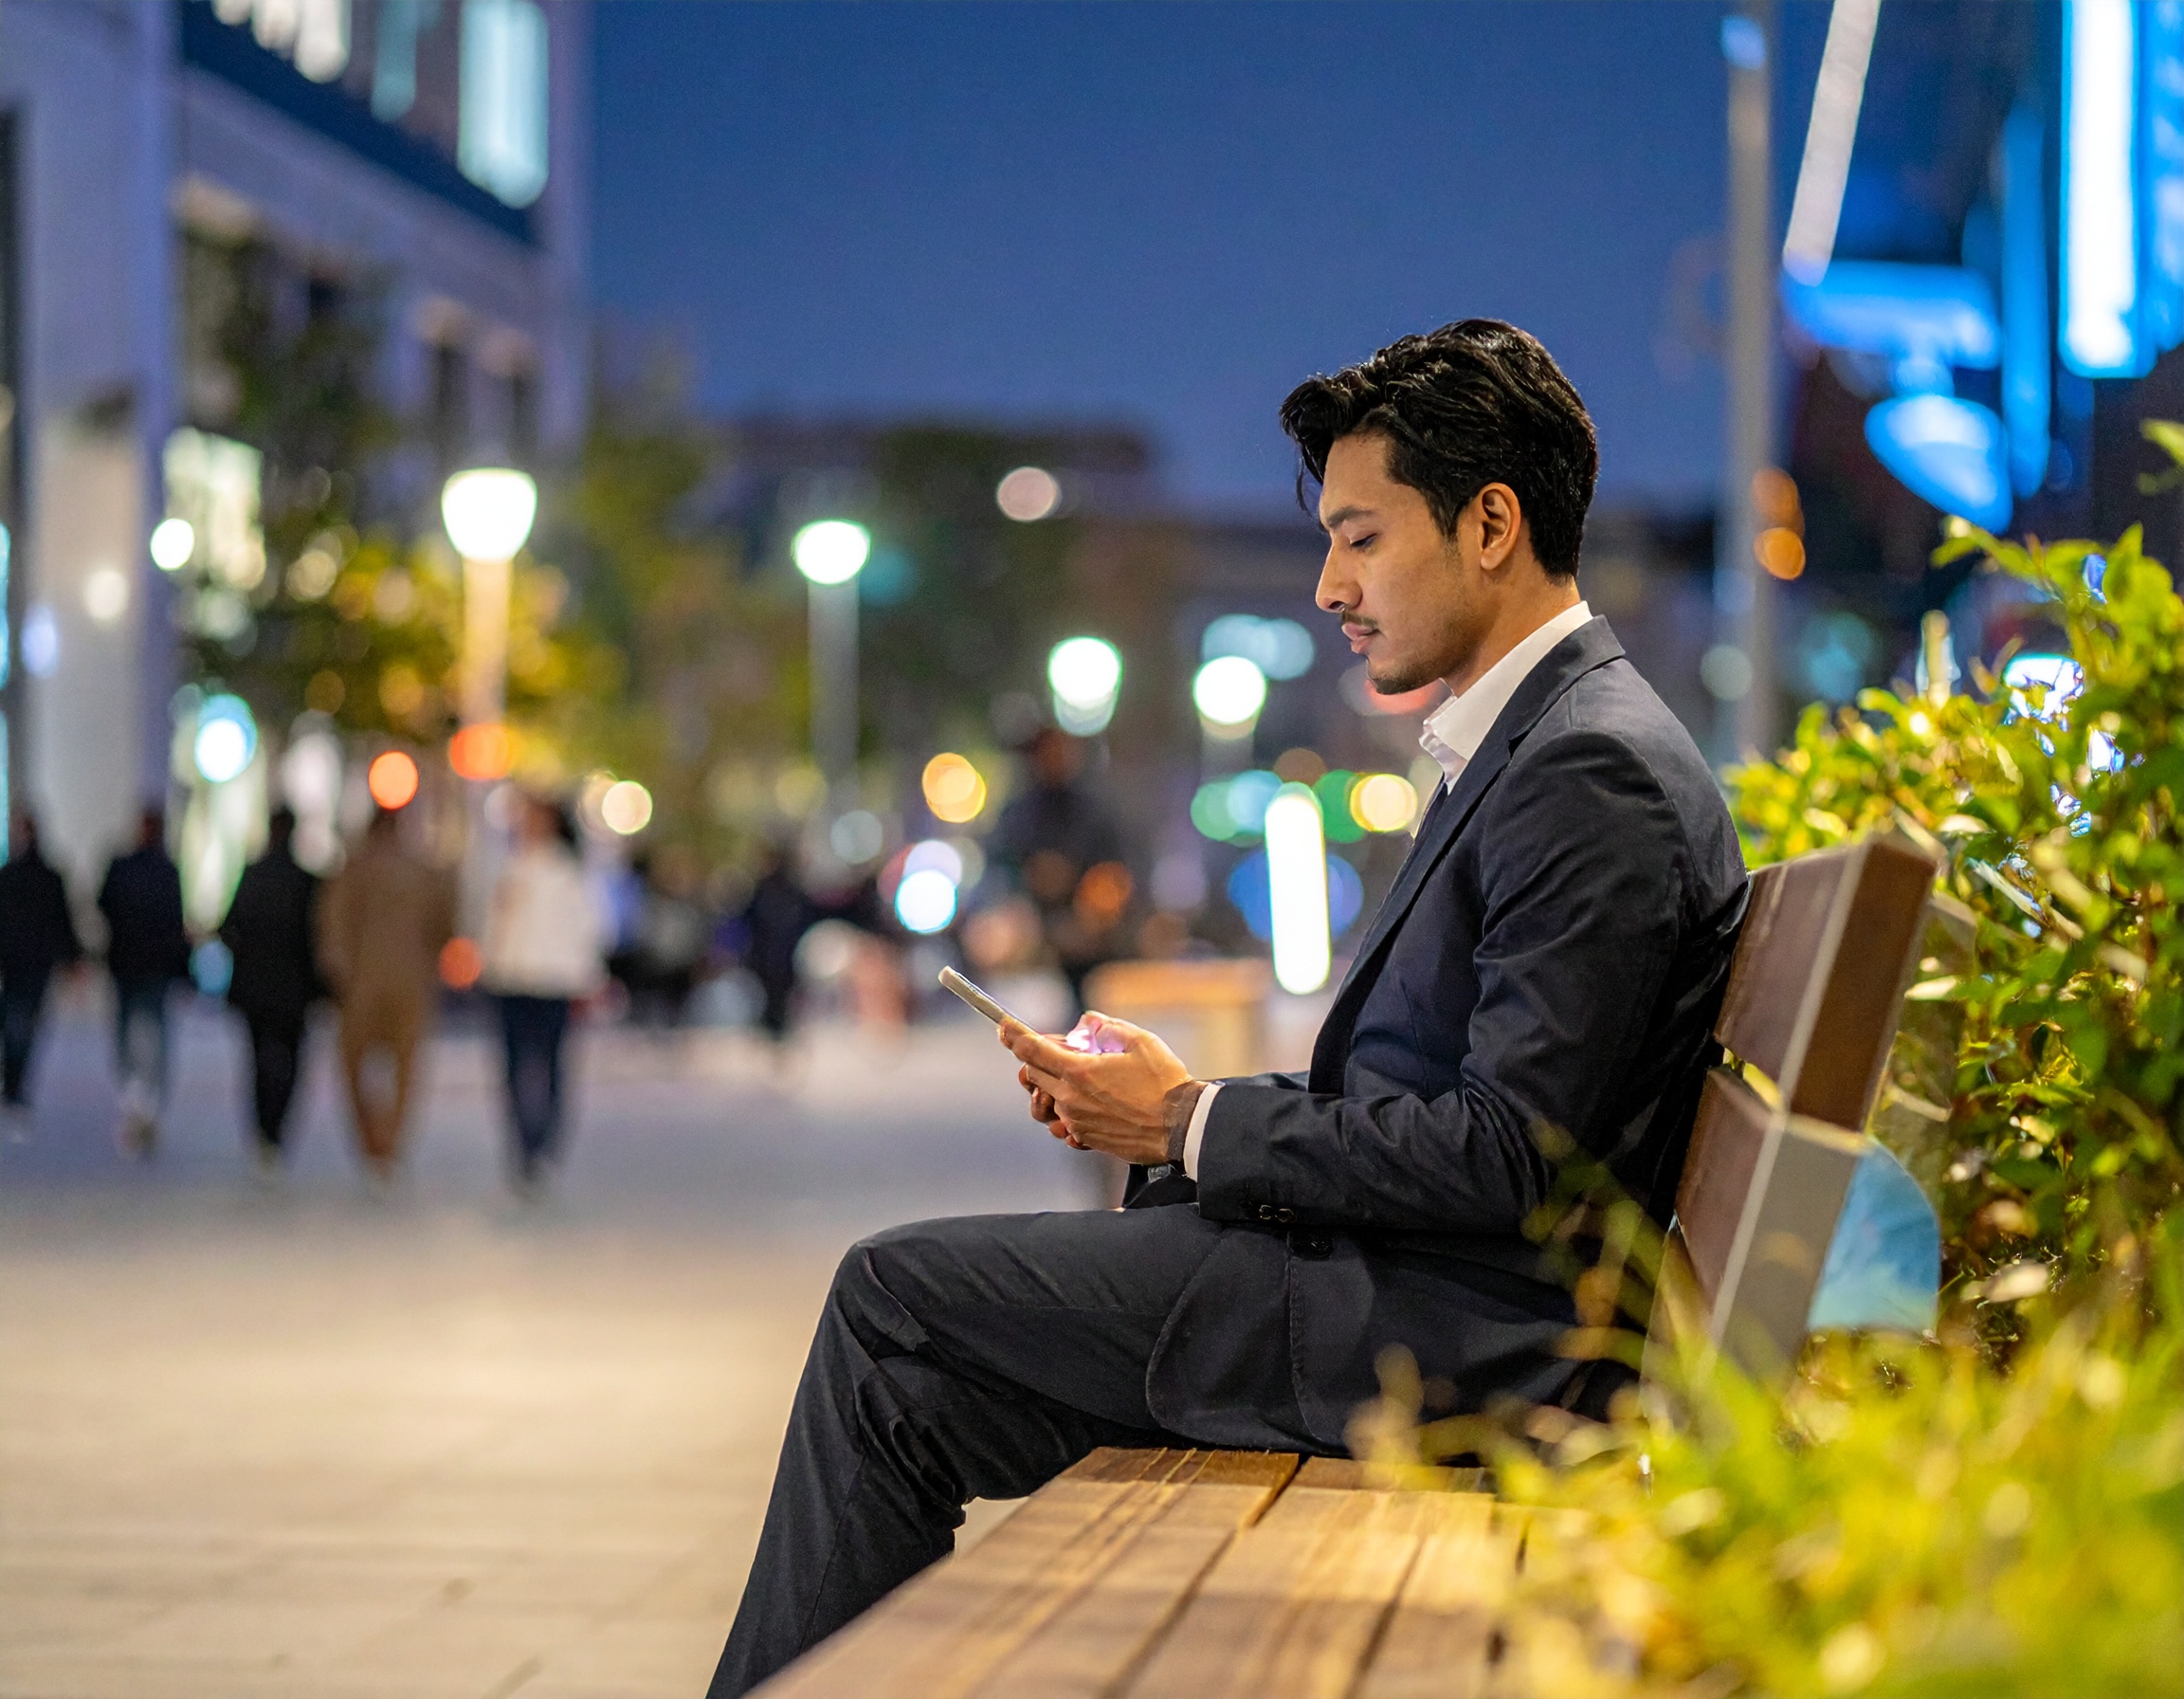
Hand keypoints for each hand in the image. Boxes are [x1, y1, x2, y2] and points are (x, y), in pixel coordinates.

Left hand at [1000, 1012, 1192, 1165]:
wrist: (1182, 1128)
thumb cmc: (1165, 1084)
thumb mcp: (1141, 1042)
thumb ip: (1108, 1027)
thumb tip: (1086, 1022)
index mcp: (1080, 1071)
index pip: (1032, 1050)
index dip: (1013, 1036)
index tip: (1003, 1027)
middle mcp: (1071, 1098)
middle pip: (1033, 1074)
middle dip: (1037, 1058)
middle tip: (1062, 1049)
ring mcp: (1076, 1121)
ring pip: (1045, 1100)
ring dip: (1051, 1085)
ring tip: (1076, 1078)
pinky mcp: (1085, 1139)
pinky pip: (1063, 1122)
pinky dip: (1068, 1109)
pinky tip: (1090, 1102)